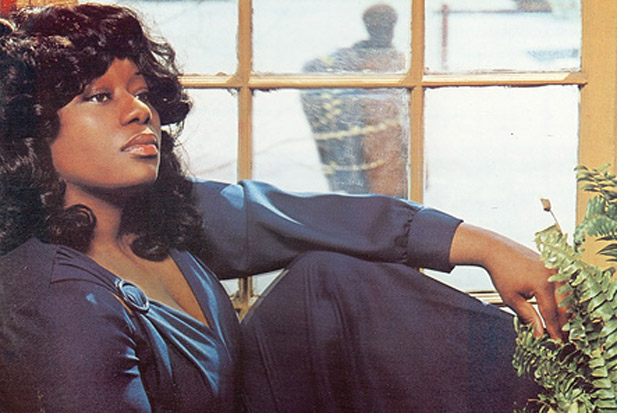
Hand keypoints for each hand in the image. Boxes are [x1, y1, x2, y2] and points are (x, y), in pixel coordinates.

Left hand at [450, 223, 567, 339]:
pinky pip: (563, 285)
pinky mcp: (555, 265)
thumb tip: (540, 334)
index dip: (555, 330)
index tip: (558, 344)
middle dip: (564, 324)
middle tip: (564, 340)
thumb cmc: (501, 273)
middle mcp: (554, 275)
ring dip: (566, 312)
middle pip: (565, 306)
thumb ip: (528, 316)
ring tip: (563, 328)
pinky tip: (560, 310)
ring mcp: (556, 268)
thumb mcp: (512, 298)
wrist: (497, 250)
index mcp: (543, 284)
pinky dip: (563, 299)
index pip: (552, 313)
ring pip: (567, 296)